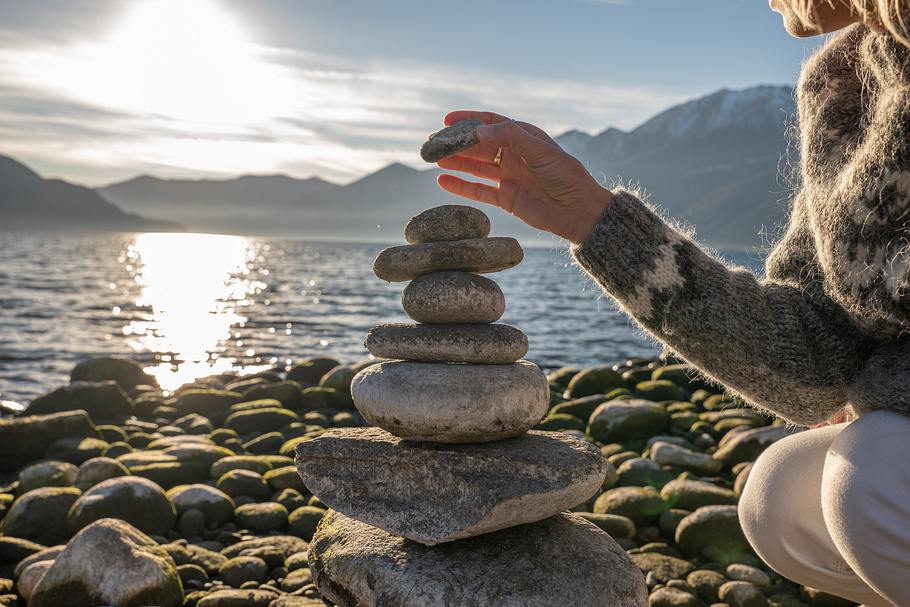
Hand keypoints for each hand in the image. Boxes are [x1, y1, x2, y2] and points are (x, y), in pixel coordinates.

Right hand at [436, 111, 613, 243]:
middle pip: (478, 145)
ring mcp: (509, 177)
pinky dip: (460, 186)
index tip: (446, 121)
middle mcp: (514, 155)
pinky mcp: (506, 198)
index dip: (468, 121)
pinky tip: (443, 180)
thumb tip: (477, 130)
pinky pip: (478, 190)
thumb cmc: (564, 174)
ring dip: (455, 162)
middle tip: (432, 142)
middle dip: (456, 143)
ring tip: (432, 159)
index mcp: (523, 137)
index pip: (490, 123)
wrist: (578, 210)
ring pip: (475, 167)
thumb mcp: (538, 149)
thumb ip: (508, 136)